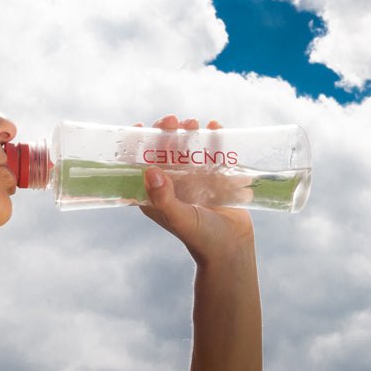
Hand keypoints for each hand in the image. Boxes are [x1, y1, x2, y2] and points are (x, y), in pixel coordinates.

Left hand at [136, 115, 255, 264]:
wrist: (232, 249)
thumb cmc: (202, 239)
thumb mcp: (180, 218)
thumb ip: (164, 198)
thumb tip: (150, 171)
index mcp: (155, 195)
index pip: (142, 164)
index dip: (138, 145)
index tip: (140, 126)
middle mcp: (173, 185)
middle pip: (165, 151)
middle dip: (167, 132)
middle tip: (173, 120)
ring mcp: (194, 180)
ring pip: (188, 148)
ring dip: (189, 132)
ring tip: (194, 123)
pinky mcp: (215, 178)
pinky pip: (212, 152)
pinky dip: (212, 138)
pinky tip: (214, 126)